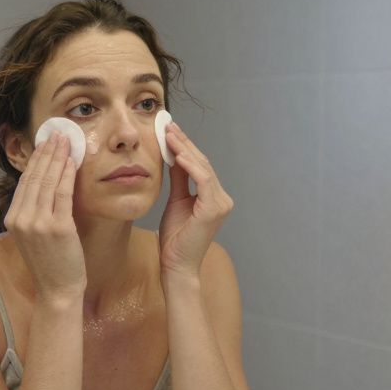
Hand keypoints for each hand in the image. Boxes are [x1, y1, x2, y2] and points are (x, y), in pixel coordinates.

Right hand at [2, 133, 85, 300]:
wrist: (57, 290)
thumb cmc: (50, 263)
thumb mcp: (34, 234)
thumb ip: (34, 211)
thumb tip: (44, 182)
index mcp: (12, 218)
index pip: (25, 181)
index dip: (36, 159)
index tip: (46, 142)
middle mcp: (21, 218)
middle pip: (35, 176)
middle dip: (47, 151)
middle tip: (58, 133)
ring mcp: (38, 223)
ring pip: (48, 181)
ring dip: (58, 157)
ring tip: (66, 140)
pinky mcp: (58, 228)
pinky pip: (63, 194)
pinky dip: (68, 175)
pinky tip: (73, 162)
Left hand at [157, 123, 233, 278]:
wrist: (176, 264)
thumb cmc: (175, 239)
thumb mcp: (175, 201)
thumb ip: (178, 180)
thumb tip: (174, 157)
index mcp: (214, 197)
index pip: (200, 166)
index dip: (185, 147)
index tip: (169, 130)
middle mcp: (222, 199)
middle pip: (202, 163)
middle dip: (184, 143)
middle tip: (168, 125)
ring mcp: (220, 204)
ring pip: (203, 168)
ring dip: (185, 150)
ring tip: (168, 134)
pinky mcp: (213, 209)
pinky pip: (202, 180)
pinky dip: (190, 166)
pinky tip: (177, 154)